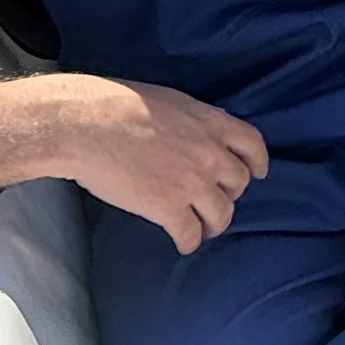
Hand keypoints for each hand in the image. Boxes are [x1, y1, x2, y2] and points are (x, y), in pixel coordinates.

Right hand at [0, 71, 270, 251]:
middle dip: (229, 194)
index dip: (257, 162)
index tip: (257, 173)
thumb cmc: (116, 104)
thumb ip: (190, 120)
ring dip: (213, 224)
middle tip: (214, 200)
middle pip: (238, 184)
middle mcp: (210, 154)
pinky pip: (191, 234)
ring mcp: (193, 184)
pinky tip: (183, 243)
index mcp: (210, 122)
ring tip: (202, 228)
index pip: (252, 144)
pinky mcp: (170, 209)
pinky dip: (189, 242)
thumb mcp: (168, 101)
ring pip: (222, 215)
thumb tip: (189, 133)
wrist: (86, 125)